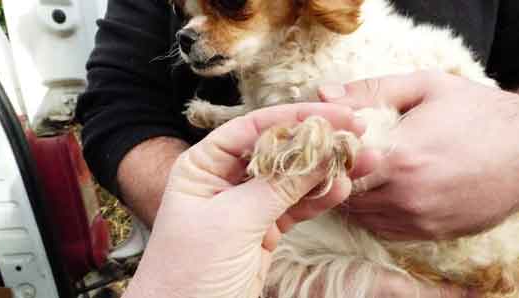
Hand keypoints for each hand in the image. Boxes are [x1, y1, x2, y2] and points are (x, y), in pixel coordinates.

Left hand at [122, 103, 373, 297]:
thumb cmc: (189, 272)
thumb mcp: (232, 223)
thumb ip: (277, 187)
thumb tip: (320, 153)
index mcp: (203, 165)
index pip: (252, 128)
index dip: (295, 118)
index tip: (334, 114)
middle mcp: (224, 180)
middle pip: (276, 150)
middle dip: (316, 142)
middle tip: (356, 133)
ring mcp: (246, 205)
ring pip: (291, 179)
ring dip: (325, 170)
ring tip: (361, 160)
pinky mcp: (263, 229)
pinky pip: (295, 207)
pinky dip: (318, 198)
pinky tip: (341, 188)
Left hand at [319, 70, 518, 239]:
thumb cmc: (475, 111)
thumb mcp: (424, 86)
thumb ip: (369, 91)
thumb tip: (322, 94)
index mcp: (400, 154)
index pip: (338, 166)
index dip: (329, 155)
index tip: (333, 143)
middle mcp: (406, 193)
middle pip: (346, 194)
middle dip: (338, 176)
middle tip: (343, 159)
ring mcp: (419, 217)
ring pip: (361, 215)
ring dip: (354, 196)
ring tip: (363, 173)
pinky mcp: (431, 232)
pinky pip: (383, 229)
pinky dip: (374, 213)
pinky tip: (382, 192)